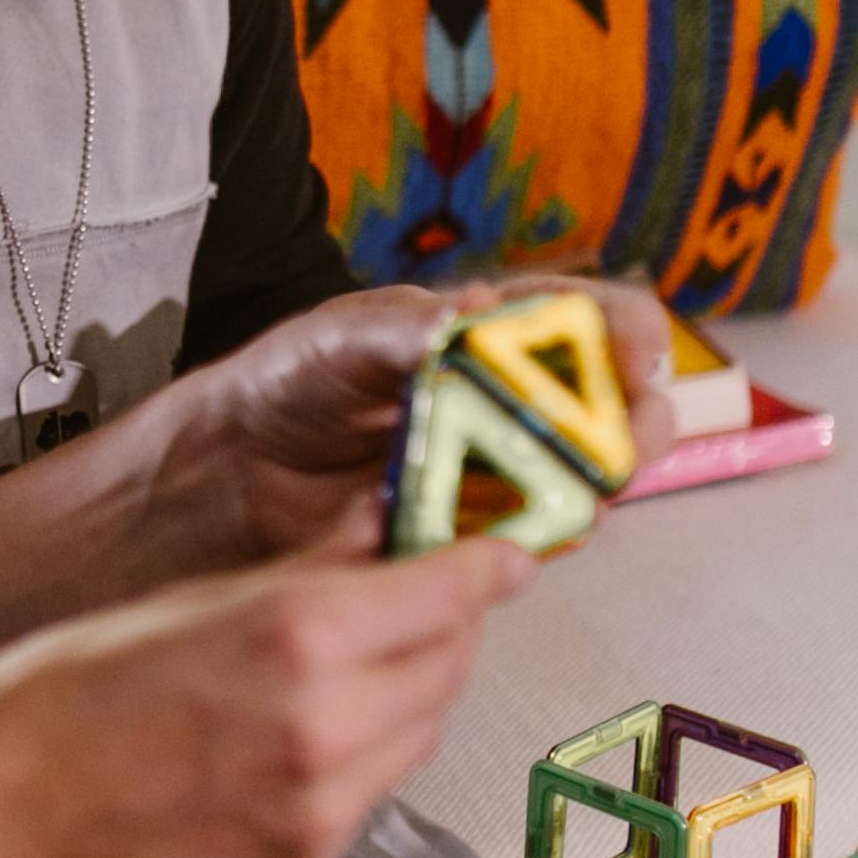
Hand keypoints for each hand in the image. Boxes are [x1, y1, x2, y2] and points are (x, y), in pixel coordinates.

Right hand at [0, 529, 528, 857]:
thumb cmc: (64, 693)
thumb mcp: (186, 597)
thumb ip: (304, 569)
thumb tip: (379, 526)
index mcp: (298, 637)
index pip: (449, 591)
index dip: (484, 566)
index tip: (504, 554)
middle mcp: (329, 727)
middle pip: (449, 665)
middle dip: (445, 627)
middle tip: (420, 601)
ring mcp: (323, 810)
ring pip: (419, 735)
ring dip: (409, 694)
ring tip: (350, 670)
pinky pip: (370, 795)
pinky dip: (362, 757)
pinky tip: (302, 738)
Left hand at [148, 277, 688, 564]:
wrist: (224, 469)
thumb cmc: (286, 380)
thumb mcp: (341, 337)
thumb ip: (408, 331)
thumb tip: (479, 314)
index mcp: (493, 333)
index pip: (595, 320)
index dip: (629, 335)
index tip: (632, 359)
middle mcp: (512, 401)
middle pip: (614, 412)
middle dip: (630, 426)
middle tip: (617, 445)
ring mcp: (497, 472)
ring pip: (582, 483)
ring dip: (585, 489)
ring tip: (561, 491)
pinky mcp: (469, 537)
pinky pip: (526, 543)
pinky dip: (531, 541)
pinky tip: (508, 536)